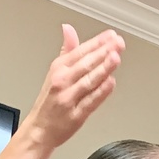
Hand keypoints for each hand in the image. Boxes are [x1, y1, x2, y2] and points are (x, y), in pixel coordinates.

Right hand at [22, 25, 124, 150]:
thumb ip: (67, 51)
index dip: (97, 42)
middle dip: (103, 52)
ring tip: (115, 57)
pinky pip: (90, 101)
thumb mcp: (56, 72)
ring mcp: (69, 97)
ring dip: (103, 68)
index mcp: (58, 68)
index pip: (80, 52)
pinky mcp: (76, 114)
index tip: (111, 35)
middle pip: (85, 64)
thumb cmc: (50, 101)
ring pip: (89, 80)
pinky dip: (101, 91)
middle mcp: (62, 81)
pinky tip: (111, 83)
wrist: (40, 129)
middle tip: (118, 43)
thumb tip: (68, 29)